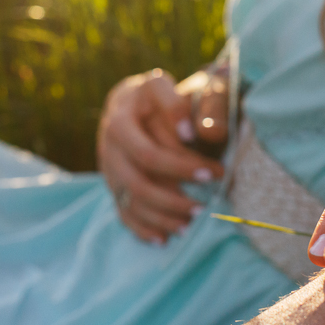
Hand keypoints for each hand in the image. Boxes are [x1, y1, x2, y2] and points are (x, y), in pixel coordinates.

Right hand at [97, 68, 225, 242]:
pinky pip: (122, 211)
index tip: (216, 171)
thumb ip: (193, 105)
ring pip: (131, 198)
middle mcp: (111, 138)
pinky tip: (165, 238)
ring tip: (194, 219)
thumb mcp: (180, 86)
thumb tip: (193, 134)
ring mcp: (108, 162)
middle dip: (176, 194)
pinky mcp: (112, 182)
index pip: (150, 150)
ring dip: (163, 215)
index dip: (183, 165)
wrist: (136, 99)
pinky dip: (143, 228)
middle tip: (208, 200)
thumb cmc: (169, 93)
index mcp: (125, 112)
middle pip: (139, 178)